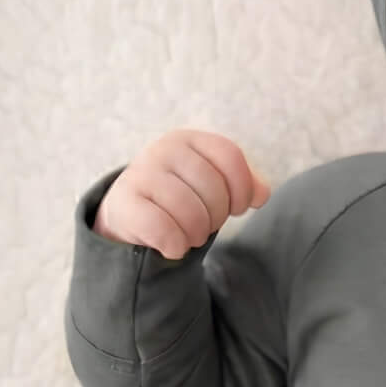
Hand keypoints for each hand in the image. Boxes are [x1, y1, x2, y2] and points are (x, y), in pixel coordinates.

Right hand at [93, 128, 271, 260]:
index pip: (230, 157)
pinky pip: (164, 230)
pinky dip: (175, 246)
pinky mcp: (124, 202)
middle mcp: (163, 150)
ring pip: (191, 213)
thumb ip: (242, 183)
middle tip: (205, 225)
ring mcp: (141, 174)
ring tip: (189, 235)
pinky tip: (172, 246)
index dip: (241, 188)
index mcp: (188, 140)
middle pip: (213, 188)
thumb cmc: (179, 197)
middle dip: (217, 217)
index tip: (237, 208)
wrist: (128, 213)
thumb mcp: (211, 183)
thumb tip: (262, 195)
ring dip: (196, 235)